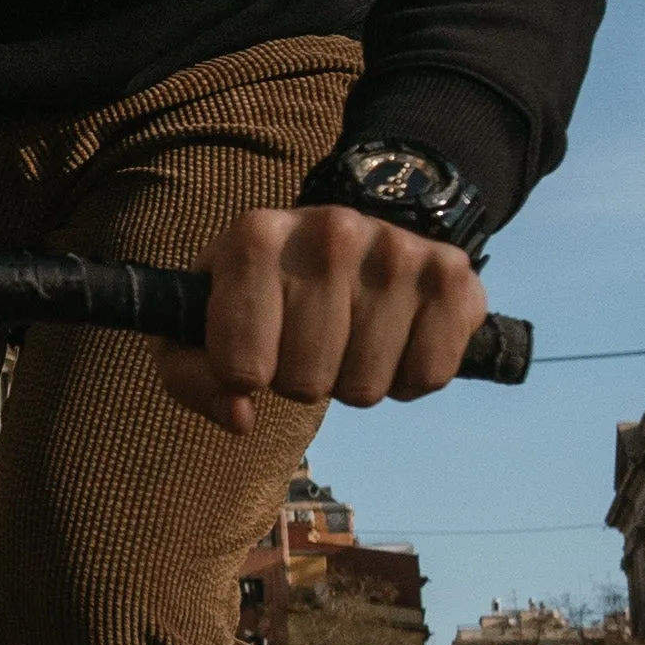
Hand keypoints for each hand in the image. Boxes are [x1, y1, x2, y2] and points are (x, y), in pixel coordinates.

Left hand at [159, 204, 488, 434]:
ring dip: (353, 379)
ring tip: (349, 337)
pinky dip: (407, 377)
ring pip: (365, 387)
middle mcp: (331, 230)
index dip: (242, 378)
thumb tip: (239, 415)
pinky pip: (428, 376)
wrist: (344, 236)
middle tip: (306, 343)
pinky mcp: (453, 274)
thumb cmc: (262, 293)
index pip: (240, 367)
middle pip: (307, 383)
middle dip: (301, 380)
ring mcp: (398, 248)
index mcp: (256, 236)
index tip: (249, 352)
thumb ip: (191, 376)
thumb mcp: (200, 325)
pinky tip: (394, 339)